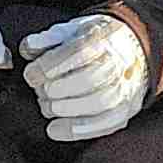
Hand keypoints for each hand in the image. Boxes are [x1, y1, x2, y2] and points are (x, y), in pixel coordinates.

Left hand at [20, 10, 153, 142]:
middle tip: (41, 92)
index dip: (52, 66)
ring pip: (101, 102)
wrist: (132, 51)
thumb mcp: (71, 32)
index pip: (80, 51)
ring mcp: (127, 86)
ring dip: (67, 109)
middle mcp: (121, 62)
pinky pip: (106, 123)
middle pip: (92, 79)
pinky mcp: (127, 107)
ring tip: (48, 107)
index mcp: (105, 38)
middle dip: (59, 89)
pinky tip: (55, 129)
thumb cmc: (95, 43)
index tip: (32, 75)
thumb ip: (48, 39)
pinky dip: (78, 130)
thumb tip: (30, 47)